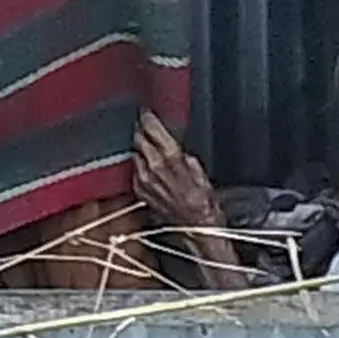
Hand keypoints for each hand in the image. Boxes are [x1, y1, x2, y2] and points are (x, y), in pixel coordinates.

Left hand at [127, 119, 218, 234]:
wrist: (195, 225)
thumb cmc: (203, 200)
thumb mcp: (200, 171)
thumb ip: (184, 157)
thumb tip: (176, 149)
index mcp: (171, 159)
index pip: (153, 131)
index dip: (148, 120)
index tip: (146, 113)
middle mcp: (153, 168)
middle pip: (140, 140)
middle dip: (141, 132)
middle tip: (143, 126)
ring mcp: (144, 180)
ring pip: (136, 155)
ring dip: (141, 149)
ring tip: (147, 145)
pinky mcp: (140, 191)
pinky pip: (135, 171)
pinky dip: (140, 166)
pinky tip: (148, 166)